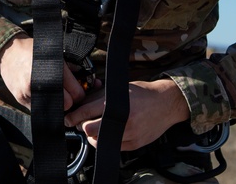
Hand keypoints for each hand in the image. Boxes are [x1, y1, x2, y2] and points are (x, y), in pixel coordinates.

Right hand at [0, 34, 86, 110]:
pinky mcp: (21, 98)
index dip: (79, 93)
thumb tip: (82, 78)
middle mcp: (43, 82)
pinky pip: (38, 109)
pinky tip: (39, 93)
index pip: (77, 93)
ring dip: (54, 104)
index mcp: (54, 69)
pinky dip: (41, 104)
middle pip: (67, 104)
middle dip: (68, 100)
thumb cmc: (31, 50)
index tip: (77, 91)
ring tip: (51, 93)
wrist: (7, 52)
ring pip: (52, 109)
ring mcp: (31, 92)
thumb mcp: (53, 53)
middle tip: (65, 94)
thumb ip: (68, 67)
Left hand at [64, 79, 189, 150]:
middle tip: (82, 123)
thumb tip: (81, 105)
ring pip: (100, 141)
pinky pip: (113, 147)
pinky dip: (107, 140)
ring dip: (94, 135)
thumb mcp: (119, 89)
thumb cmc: (143, 94)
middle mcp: (122, 119)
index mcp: (116, 103)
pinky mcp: (135, 144)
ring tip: (96, 127)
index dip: (74, 117)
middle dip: (82, 126)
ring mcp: (129, 134)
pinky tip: (108, 133)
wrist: (166, 103)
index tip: (69, 119)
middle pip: (89, 129)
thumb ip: (100, 97)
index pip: (86, 113)